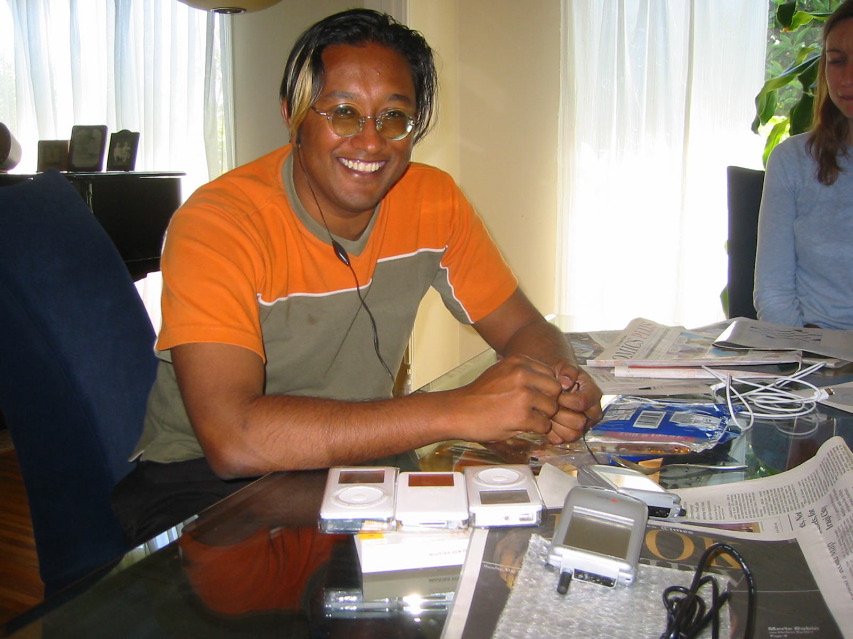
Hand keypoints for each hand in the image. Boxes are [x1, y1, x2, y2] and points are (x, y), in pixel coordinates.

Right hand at [446, 354, 563, 442]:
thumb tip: (550, 383)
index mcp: (519, 361)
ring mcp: (523, 395)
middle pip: (555, 390)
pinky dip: (536, 429)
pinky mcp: (522, 416)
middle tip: (534, 410)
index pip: (550, 374)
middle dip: (548, 402)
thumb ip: (524, 373)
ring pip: (552, 408)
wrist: (457, 412)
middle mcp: (523, 374)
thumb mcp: (501, 372)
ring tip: (525, 418)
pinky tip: (520, 426)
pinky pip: (544, 425)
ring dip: (543, 417)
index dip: (545, 388)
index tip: (535, 397)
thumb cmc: (478, 395)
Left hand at [545, 363, 602, 444]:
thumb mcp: (566, 365)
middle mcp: (591, 413)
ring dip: (555, 425)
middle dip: (560, 414)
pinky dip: (550, 432)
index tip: (555, 392)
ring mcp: (582, 425)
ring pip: (572, 435)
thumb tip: (565, 383)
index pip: (582, 403)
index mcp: (593, 395)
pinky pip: (561, 440)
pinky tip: (544, 420)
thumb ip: (568, 370)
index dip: (566, 399)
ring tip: (546, 413)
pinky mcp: (570, 434)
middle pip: (579, 422)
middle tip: (549, 406)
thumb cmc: (561, 373)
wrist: (554, 381)